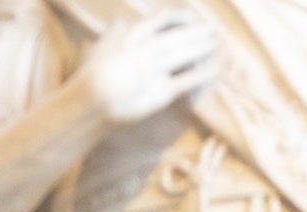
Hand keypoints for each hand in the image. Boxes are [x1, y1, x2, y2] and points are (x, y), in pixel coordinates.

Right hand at [86, 6, 222, 120]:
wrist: (91, 99)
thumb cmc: (92, 73)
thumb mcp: (101, 44)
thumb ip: (114, 31)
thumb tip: (121, 22)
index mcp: (132, 35)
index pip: (161, 19)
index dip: (179, 17)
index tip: (191, 17)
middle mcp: (146, 49)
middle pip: (177, 36)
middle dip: (196, 33)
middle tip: (211, 31)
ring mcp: (154, 70)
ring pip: (184, 55)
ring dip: (202, 48)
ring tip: (215, 45)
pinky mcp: (160, 92)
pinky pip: (187, 81)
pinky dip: (203, 75)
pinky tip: (215, 69)